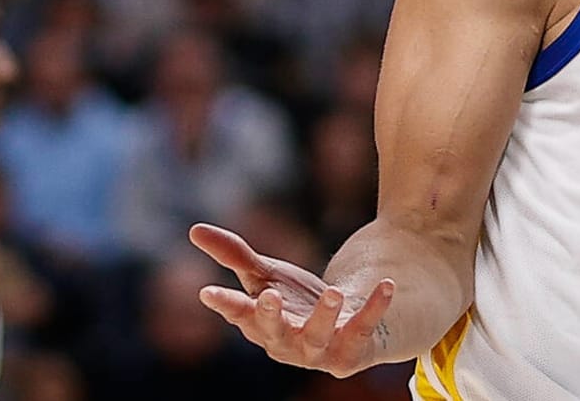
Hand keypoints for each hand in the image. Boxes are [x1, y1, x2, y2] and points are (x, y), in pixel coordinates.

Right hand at [189, 223, 395, 376]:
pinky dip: (375, 307)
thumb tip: (193, 229)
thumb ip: (234, 256)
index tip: (208, 292)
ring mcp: (320, 351)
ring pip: (319, 336)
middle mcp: (287, 343)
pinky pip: (364, 328)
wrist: (342, 325)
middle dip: (269, 317)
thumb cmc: (294, 301)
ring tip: (333, 292)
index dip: (225, 306)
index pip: (240, 315)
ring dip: (325, 315)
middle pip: (275, 333)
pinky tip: (386, 285)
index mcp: (261, 325)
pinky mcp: (353, 350)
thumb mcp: (265, 275)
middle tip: (267, 295)